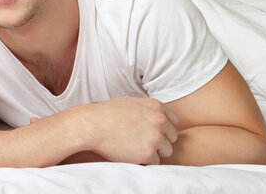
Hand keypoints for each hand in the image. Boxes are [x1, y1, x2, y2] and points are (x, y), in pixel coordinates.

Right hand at [60, 97, 178, 164]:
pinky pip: (155, 162)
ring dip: (154, 152)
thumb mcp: (131, 104)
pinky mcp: (148, 153)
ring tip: (135, 147)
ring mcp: (155, 137)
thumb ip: (148, 110)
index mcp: (156, 106)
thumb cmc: (106, 114)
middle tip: (141, 141)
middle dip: (160, 141)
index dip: (163, 128)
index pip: (174, 121)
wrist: (91, 125)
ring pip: (166, 151)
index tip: (151, 131)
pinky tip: (130, 153)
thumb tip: (159, 119)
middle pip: (172, 137)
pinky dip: (144, 160)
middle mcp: (159, 120)